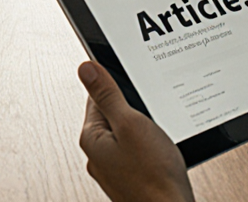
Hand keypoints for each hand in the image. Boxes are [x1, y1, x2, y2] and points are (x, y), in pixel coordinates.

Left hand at [78, 61, 194, 201]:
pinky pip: (136, 152)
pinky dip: (149, 148)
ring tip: (157, 138)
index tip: (134, 84)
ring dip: (143, 130)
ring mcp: (114, 169)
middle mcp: (98, 155)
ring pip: (127, 135)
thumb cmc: (153, 177)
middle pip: (112, 115)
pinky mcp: (130, 178)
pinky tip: (161, 153)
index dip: (118, 86)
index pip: (96, 97)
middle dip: (133, 110)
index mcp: (92, 138)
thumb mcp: (130, 123)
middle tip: (150, 116)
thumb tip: (86, 69)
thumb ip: (108, 94)